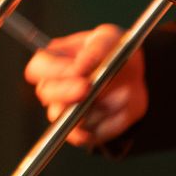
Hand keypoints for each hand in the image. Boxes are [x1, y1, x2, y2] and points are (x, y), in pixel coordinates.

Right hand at [24, 25, 147, 147]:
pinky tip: (119, 111)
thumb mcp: (110, 40)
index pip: (38, 68)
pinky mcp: (81, 131)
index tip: (77, 69)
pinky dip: (105, 124)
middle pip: (46, 94)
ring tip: (122, 92)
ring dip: (96, 106)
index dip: (54, 69)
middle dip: (66, 92)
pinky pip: (85, 136)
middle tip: (87, 87)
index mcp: (53, 61)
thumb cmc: (115, 52)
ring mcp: (66, 111)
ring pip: (67, 117)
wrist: (137, 77)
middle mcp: (54, 88)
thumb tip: (79, 68)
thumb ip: (95, 50)